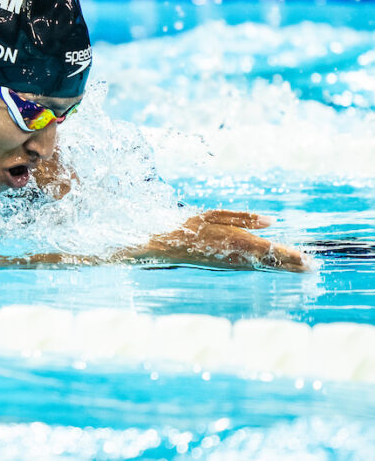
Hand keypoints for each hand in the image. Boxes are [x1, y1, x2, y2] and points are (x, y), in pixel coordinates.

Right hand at [133, 210, 310, 272]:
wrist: (171, 248)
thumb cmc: (192, 227)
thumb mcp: (214, 215)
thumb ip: (243, 217)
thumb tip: (271, 222)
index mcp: (236, 241)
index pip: (269, 250)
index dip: (289, 255)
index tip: (307, 259)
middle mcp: (238, 257)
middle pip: (271, 262)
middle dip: (292, 265)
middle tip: (313, 268)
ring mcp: (234, 265)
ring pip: (264, 267)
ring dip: (284, 268)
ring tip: (302, 268)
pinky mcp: (230, 267)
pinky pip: (255, 268)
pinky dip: (270, 268)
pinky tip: (277, 268)